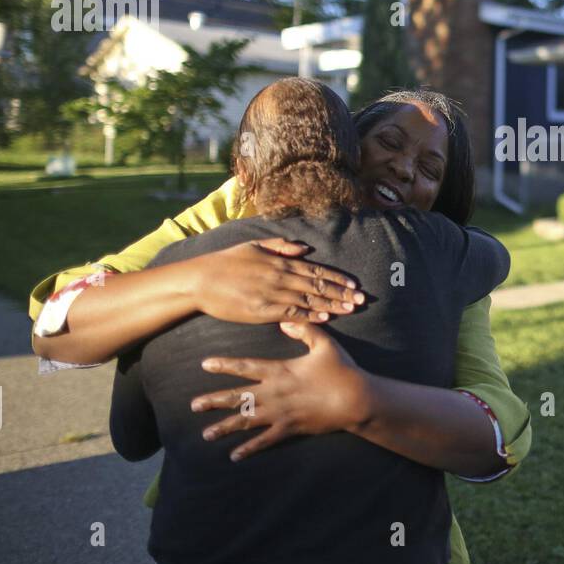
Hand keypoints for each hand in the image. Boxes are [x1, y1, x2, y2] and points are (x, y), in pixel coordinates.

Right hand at [188, 238, 363, 324]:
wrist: (200, 280)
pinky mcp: (263, 310)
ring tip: (351, 309)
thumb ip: (281, 246)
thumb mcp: (254, 246)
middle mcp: (281, 276)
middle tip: (362, 300)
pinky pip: (292, 313)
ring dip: (332, 305)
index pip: (317, 270)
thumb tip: (305, 249)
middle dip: (342, 293)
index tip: (354, 285)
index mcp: (281, 261)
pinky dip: (311, 315)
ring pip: (309, 300)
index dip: (338, 278)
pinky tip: (326, 317)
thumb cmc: (226, 262)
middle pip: (318, 286)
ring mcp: (273, 294)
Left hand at [190, 320, 373, 460]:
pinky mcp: (290, 429)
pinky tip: (234, 456)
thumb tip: (285, 320)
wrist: (355, 399)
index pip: (245, 367)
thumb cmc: (341, 369)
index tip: (204, 364)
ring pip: (246, 421)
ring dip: (225, 427)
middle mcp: (274, 393)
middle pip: (238, 397)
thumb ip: (304, 329)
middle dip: (214, 401)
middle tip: (193, 405)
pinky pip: (265, 441)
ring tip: (206, 434)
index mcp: (280, 371)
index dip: (224, 365)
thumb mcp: (324, 344)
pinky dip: (249, 448)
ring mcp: (280, 413)